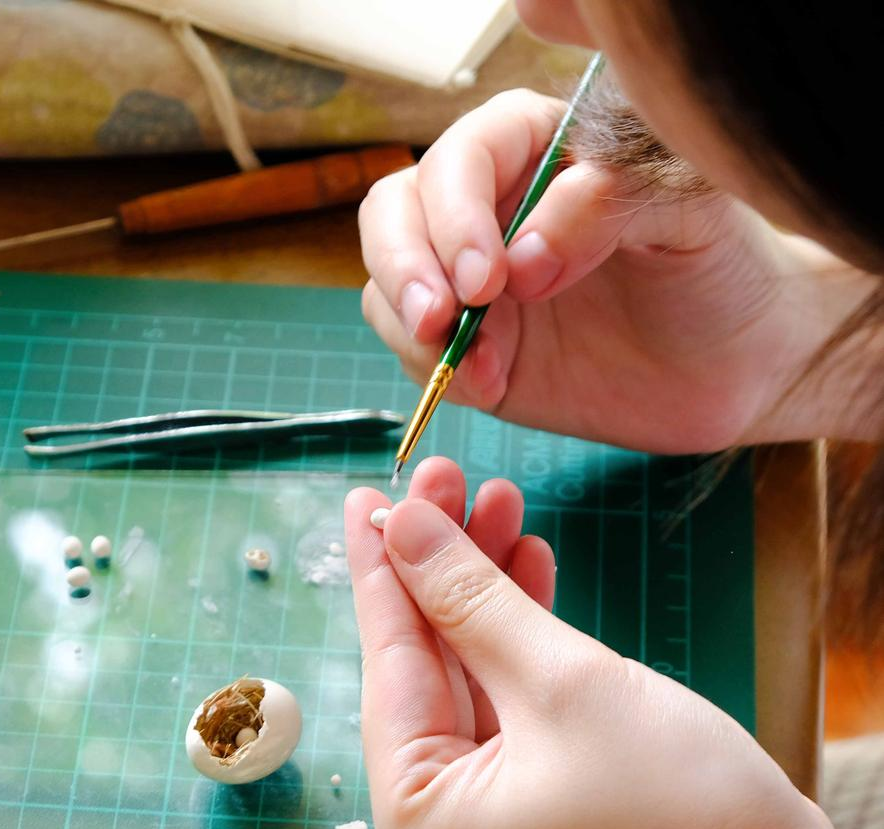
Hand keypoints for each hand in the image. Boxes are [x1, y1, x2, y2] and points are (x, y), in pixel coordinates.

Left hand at [343, 458, 842, 828]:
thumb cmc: (680, 807)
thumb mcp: (561, 680)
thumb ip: (469, 599)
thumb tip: (404, 527)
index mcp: (411, 827)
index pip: (387, 667)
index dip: (379, 569)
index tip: (364, 495)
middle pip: (424, 671)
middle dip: (442, 569)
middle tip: (445, 478)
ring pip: (467, 683)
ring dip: (484, 595)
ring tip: (496, 501)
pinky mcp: (525, 816)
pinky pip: (504, 713)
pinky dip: (514, 646)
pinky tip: (525, 565)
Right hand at [359, 90, 873, 450]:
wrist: (737, 366)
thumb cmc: (722, 271)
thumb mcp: (692, 216)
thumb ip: (612, 202)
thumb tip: (523, 257)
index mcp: (538, 147)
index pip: (461, 156)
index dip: (456, 214)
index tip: (488, 277)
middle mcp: (488, 206)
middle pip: (394, 212)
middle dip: (404, 266)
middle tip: (441, 319)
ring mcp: (469, 280)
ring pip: (387, 282)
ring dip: (411, 325)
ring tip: (477, 365)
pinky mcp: (466, 345)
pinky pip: (410, 351)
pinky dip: (433, 372)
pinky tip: (490, 384)